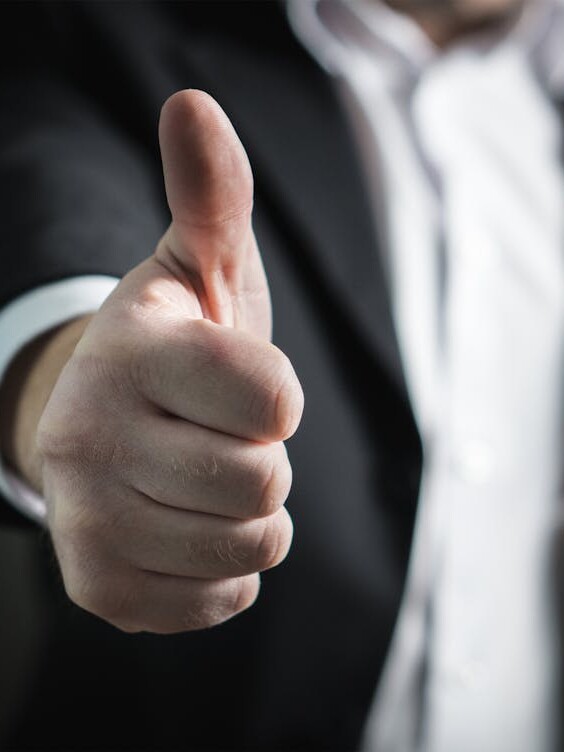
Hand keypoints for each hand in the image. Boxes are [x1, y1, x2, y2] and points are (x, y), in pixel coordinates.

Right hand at [33, 90, 302, 632]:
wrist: (108, 426)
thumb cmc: (175, 351)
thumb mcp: (197, 267)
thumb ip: (211, 194)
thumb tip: (194, 106)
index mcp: (129, 350)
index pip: (273, 397)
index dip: (278, 396)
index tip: (243, 386)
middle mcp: (89, 436)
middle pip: (263, 480)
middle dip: (263, 459)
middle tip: (220, 437)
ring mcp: (85, 521)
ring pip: (249, 546)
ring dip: (251, 515)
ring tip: (207, 480)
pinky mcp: (98, 587)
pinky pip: (223, 598)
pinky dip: (229, 568)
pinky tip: (190, 527)